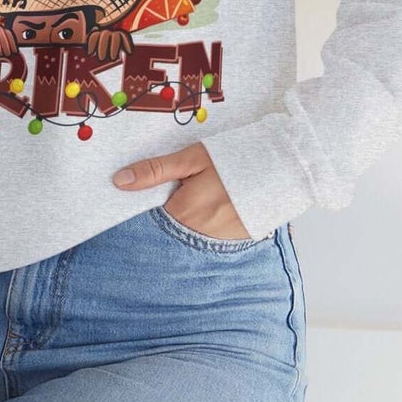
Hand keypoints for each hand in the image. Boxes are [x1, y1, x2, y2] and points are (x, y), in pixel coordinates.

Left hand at [112, 141, 250, 239]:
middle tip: (187, 192)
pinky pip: (212, 238)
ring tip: (207, 197)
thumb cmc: (234, 159)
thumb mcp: (192, 159)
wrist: (282, 169)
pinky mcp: (236, 242)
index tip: (154, 194)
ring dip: (190, 221)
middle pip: (171, 227)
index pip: (151, 218)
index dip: (150, 205)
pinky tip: (220, 207)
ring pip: (191, 234)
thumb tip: (118, 181)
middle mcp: (198, 234)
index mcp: (183, 213)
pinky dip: (210, 225)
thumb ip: (155, 171)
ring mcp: (219, 242)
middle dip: (171, 213)